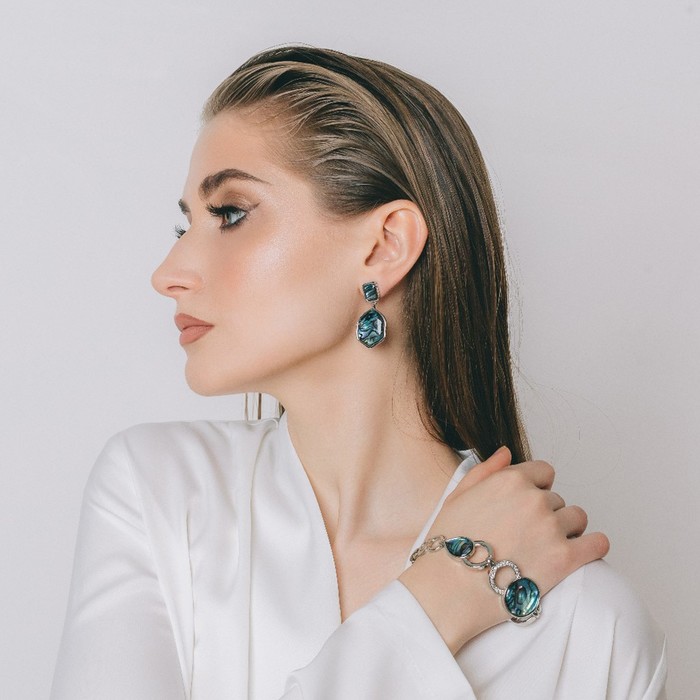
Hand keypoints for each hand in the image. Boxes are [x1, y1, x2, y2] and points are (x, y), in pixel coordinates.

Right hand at [399, 447, 608, 653]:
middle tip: (526, 536)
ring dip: (566, 530)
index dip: (536, 487)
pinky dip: (594, 546)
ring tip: (546, 548)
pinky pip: (598, 544)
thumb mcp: (457, 496)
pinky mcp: (565, 558)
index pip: (543, 471)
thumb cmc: (448, 544)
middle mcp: (534, 499)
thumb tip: (506, 452)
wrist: (449, 588)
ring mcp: (551, 528)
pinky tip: (583, 552)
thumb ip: (485, 470)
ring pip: (578, 518)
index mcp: (509, 481)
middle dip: (545, 514)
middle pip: (557, 498)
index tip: (527, 505)